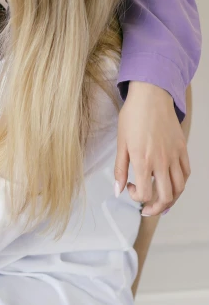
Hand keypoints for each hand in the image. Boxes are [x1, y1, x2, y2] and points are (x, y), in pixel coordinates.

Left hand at [115, 82, 190, 215]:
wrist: (150, 96)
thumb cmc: (133, 116)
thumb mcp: (121, 143)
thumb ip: (120, 169)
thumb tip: (118, 191)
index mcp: (143, 161)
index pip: (144, 194)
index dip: (136, 198)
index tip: (130, 188)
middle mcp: (161, 161)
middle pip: (166, 197)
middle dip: (156, 208)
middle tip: (147, 208)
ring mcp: (174, 155)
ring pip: (179, 188)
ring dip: (171, 199)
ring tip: (161, 200)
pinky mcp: (182, 149)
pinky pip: (186, 173)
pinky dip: (181, 183)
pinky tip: (172, 183)